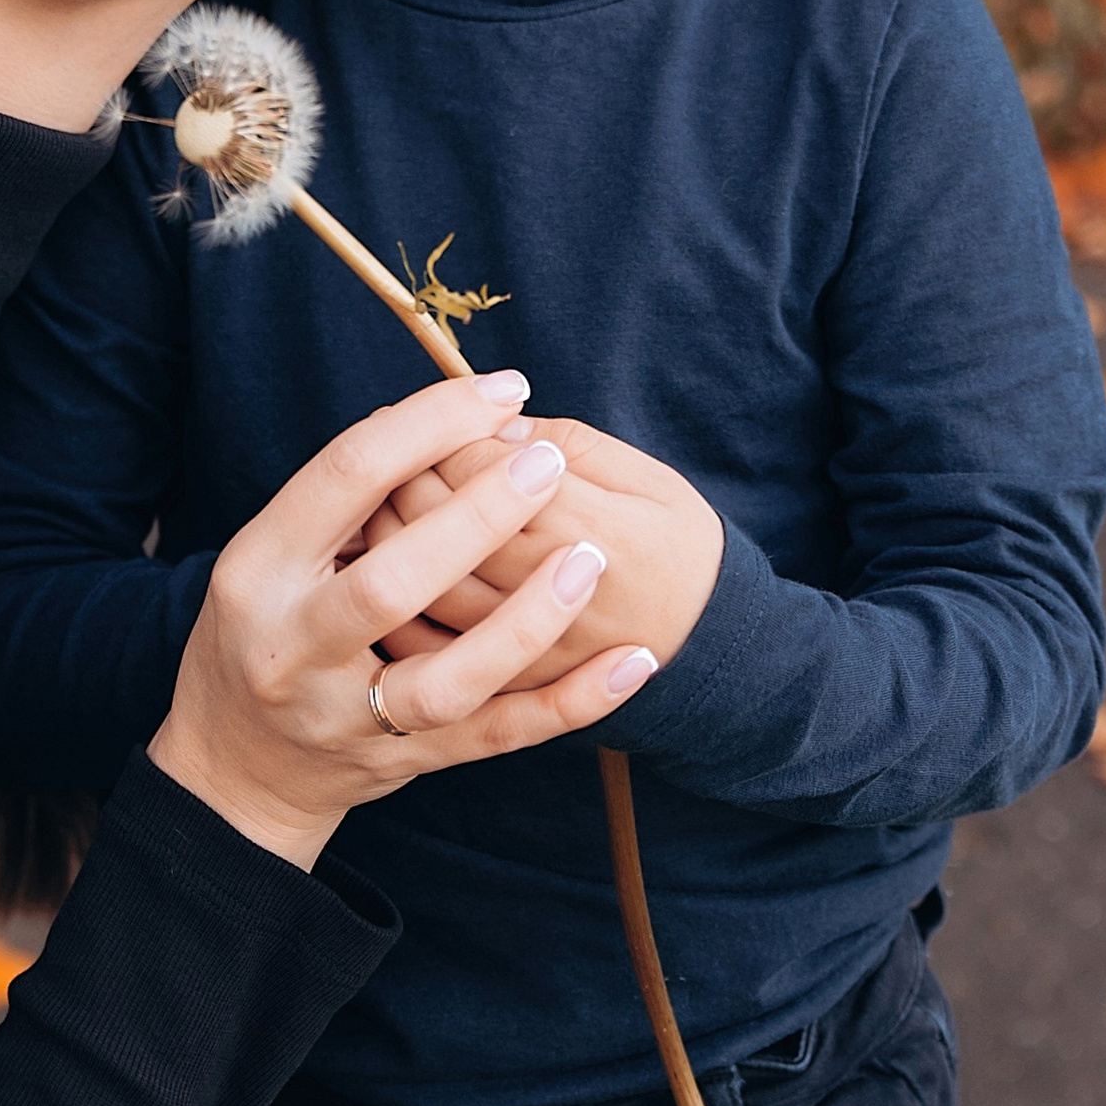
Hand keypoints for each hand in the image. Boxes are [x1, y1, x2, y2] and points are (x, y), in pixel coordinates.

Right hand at [151, 373, 657, 865]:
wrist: (235, 769)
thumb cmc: (264, 629)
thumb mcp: (269, 555)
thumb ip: (345, 500)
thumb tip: (443, 420)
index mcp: (257, 571)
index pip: (346, 479)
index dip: (429, 425)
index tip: (500, 390)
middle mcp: (295, 649)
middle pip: (392, 582)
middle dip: (478, 518)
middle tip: (548, 463)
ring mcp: (349, 718)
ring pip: (448, 680)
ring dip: (528, 620)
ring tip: (590, 560)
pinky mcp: (406, 763)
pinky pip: (499, 735)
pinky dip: (571, 703)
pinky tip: (632, 663)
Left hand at [366, 417, 720, 695]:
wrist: (716, 653)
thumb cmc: (682, 550)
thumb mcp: (649, 480)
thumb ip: (570, 443)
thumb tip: (489, 424)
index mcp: (590, 528)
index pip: (480, 469)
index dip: (446, 432)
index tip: (438, 414)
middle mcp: (550, 593)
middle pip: (437, 525)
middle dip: (405, 476)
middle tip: (400, 450)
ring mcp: (524, 652)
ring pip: (419, 590)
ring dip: (389, 536)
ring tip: (390, 499)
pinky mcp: (506, 690)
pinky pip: (427, 650)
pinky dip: (395, 606)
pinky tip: (391, 566)